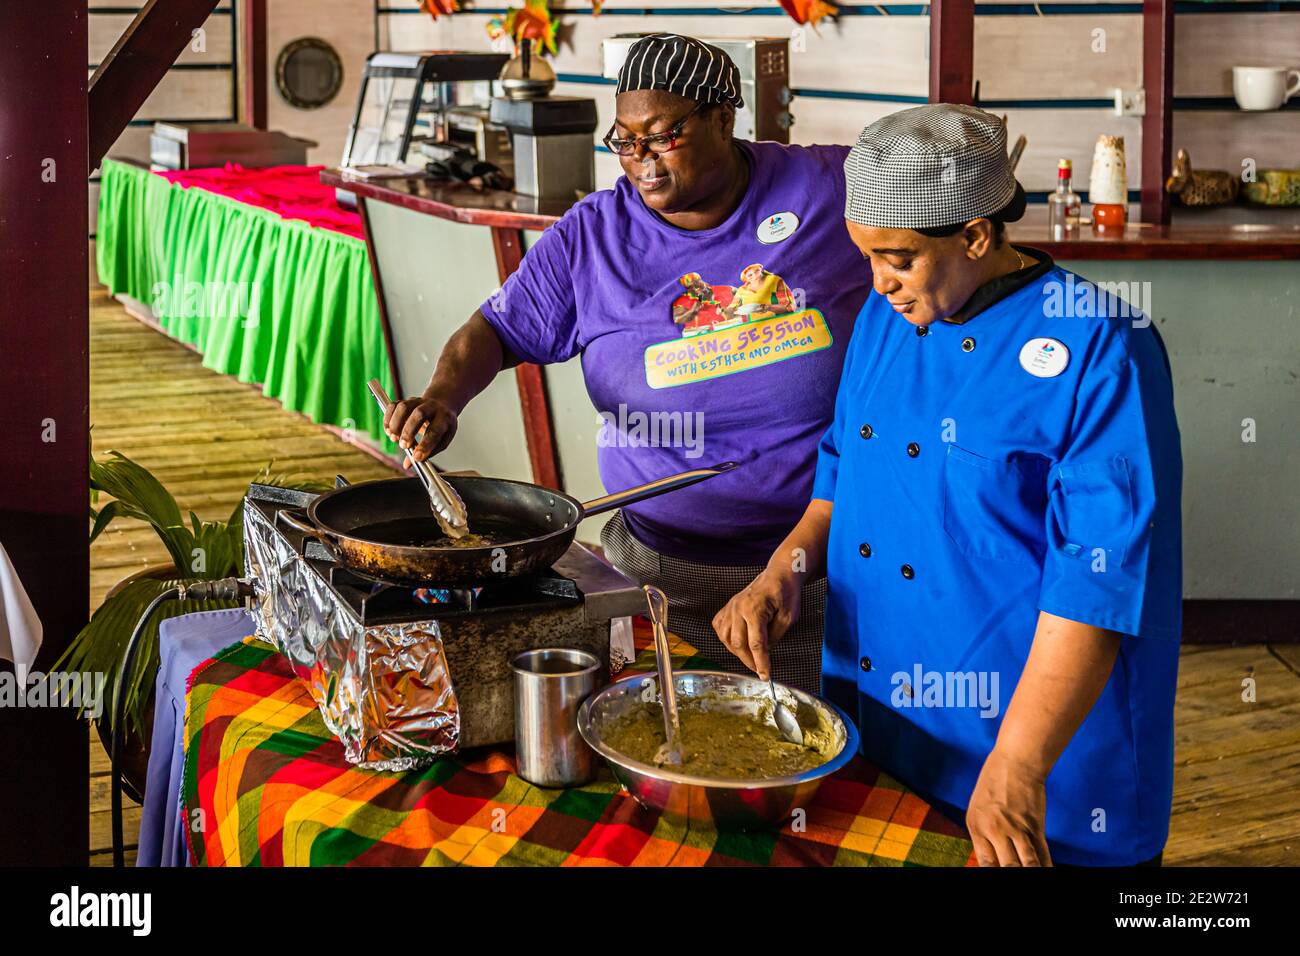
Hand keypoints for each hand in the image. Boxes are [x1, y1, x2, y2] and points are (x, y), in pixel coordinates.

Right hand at [384, 394, 458, 461]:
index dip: (425, 445)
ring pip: (404, 407)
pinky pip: (394, 405)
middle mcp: (432, 407)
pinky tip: (388, 430)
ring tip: (394, 437)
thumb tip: (407, 465)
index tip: (416, 457)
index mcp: (445, 419)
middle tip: (403, 446)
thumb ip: (427, 453)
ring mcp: (418, 401)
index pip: (435, 431)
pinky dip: (388, 418)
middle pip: (419, 414)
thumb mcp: (441, 441)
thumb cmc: (442, 426)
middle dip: (408, 431)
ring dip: (396, 424)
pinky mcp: (406, 400)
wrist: (442, 405)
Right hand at [711, 568, 800, 680]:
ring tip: (750, 657)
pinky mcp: (728, 606)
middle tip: (759, 669)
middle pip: (738, 644)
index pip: (756, 644)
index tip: (765, 676)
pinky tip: (735, 643)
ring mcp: (731, 607)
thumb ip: (775, 636)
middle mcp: (738, 608)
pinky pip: (720, 627)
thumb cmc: (786, 592)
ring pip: (726, 638)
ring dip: (737, 652)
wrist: (778, 574)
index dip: (761, 663)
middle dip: (749, 661)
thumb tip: (764, 652)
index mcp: (755, 609)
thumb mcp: (789, 617)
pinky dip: (726, 638)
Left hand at [966, 748, 1052, 866]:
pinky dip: (1046, 866)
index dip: (993, 875)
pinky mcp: (1035, 826)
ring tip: (1031, 873)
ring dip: (1030, 871)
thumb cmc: (994, 783)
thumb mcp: (977, 809)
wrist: (1015, 762)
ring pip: (1027, 864)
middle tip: (1016, 872)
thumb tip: (993, 860)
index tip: (1000, 876)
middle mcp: (995, 831)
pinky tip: (1046, 870)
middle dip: (1013, 874)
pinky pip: (1043, 854)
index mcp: (977, 827)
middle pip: (1008, 867)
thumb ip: (984, 835)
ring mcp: (1017, 829)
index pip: (985, 863)